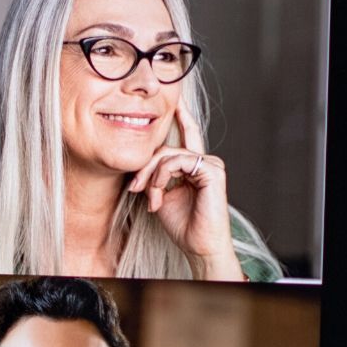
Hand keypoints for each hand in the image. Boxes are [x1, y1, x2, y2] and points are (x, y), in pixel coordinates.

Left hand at [126, 104, 244, 279]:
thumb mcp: (160, 195)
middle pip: (166, 149)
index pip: (186, 135)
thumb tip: (141, 165)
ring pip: (169, 154)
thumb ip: (154, 175)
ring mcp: (210, 165)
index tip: (173, 101)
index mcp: (193, 165)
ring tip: (149, 197)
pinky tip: (158, 193)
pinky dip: (162, 176)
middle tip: (134, 188)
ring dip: (152, 176)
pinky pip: (177, 161)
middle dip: (145, 167)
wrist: (198, 245)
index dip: (180, 117)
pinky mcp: (212, 171)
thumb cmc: (182, 224)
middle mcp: (204, 161)